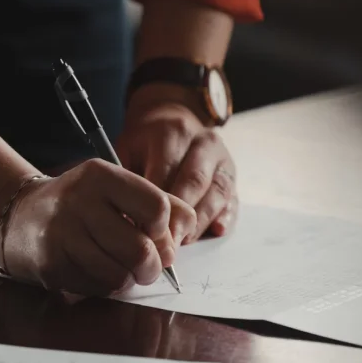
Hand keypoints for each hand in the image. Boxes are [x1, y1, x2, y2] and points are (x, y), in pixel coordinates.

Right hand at [0, 159, 196, 295]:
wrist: (19, 216)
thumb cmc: (80, 204)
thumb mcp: (116, 189)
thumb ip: (159, 204)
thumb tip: (184, 235)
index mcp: (101, 176)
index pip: (157, 208)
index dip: (165, 230)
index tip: (156, 235)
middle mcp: (79, 201)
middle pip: (141, 250)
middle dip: (152, 267)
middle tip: (148, 267)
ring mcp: (62, 234)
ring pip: (120, 276)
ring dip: (128, 280)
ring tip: (121, 268)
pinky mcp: (51, 264)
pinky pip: (96, 288)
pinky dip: (104, 287)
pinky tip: (95, 271)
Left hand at [117, 88, 238, 241]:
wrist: (173, 119)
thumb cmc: (145, 142)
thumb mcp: (128, 149)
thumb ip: (130, 179)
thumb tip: (129, 220)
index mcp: (174, 132)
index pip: (166, 172)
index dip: (156, 204)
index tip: (144, 230)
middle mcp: (204, 142)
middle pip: (194, 182)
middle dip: (179, 216)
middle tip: (165, 243)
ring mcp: (222, 158)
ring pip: (216, 192)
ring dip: (200, 221)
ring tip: (183, 242)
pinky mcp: (232, 175)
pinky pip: (233, 198)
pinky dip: (225, 217)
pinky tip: (215, 231)